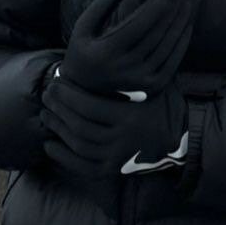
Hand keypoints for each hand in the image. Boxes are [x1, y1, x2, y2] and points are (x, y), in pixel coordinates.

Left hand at [40, 77, 188, 178]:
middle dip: (59, 109)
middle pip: (80, 125)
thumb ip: (129, 75)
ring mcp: (116, 157)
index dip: (68, 95)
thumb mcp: (151, 85)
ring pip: (78, 145)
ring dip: (58, 129)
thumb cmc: (163, 105)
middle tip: (47, 95)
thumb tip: (98, 54)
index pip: (89, 106)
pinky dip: (63, 158)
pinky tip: (50, 145)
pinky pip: (82, 167)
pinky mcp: (112, 170)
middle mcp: (122, 140)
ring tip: (46, 114)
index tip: (56, 82)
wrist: (179, 138)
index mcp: (130, 117)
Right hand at [60, 0, 199, 99]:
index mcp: (107, 52)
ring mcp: (140, 80)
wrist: (85, 92)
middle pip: (155, 35)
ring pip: (166, 47)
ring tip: (187, 6)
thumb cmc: (84, 52)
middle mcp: (125, 68)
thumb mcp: (83, 27)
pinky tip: (186, 26)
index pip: (138, 26)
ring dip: (179, 24)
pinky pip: (172, 62)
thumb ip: (103, 3)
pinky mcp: (152, 88)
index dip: (156, 7)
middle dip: (171, 12)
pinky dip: (181, 43)